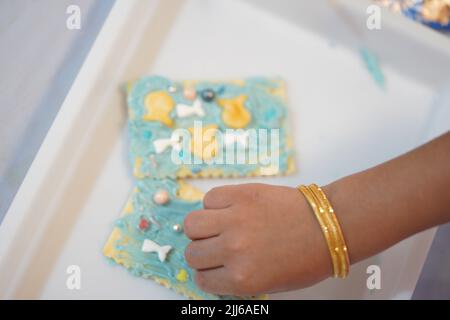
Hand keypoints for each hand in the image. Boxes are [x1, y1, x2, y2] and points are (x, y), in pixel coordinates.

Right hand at [183, 183, 332, 295]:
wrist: (327, 226)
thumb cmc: (304, 258)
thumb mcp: (268, 283)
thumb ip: (235, 278)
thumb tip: (211, 268)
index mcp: (242, 279)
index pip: (200, 278)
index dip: (207, 272)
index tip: (213, 265)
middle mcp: (233, 251)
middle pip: (192, 253)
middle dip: (202, 251)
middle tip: (217, 244)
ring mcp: (235, 220)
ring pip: (192, 224)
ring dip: (201, 226)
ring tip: (218, 224)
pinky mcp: (241, 194)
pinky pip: (209, 198)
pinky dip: (215, 204)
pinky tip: (230, 208)